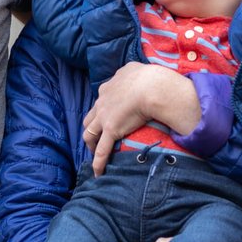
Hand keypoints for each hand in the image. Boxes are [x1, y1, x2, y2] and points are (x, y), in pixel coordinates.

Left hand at [82, 62, 196, 176]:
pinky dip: (98, 162)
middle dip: (92, 127)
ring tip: (94, 152)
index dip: (102, 110)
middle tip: (97, 136)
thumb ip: (129, 72)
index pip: (101, 101)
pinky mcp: (111, 131)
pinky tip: (97, 172)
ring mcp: (104, 118)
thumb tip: (133, 72)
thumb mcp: (133, 68)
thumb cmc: (146, 77)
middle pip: (90, 118)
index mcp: (107, 88)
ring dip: (91, 143)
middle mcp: (102, 102)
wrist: (151, 87)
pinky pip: (102, 150)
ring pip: (90, 133)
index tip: (107, 116)